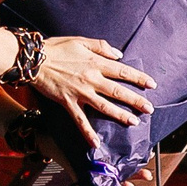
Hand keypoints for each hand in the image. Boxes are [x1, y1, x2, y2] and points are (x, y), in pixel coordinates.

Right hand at [30, 37, 154, 147]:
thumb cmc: (57, 48)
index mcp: (95, 63)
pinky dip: (87, 133)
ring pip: (104, 107)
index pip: (122, 71)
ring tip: (134, 122)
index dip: (138, 78)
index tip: (151, 84)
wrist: (35, 59)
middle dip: (135, 100)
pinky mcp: (68, 102)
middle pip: (118, 91)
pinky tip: (96, 144)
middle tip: (149, 109)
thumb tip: (119, 55)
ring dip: (120, 115)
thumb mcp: (81, 40)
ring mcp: (80, 93)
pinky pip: (80, 120)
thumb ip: (101, 47)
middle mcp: (91, 79)